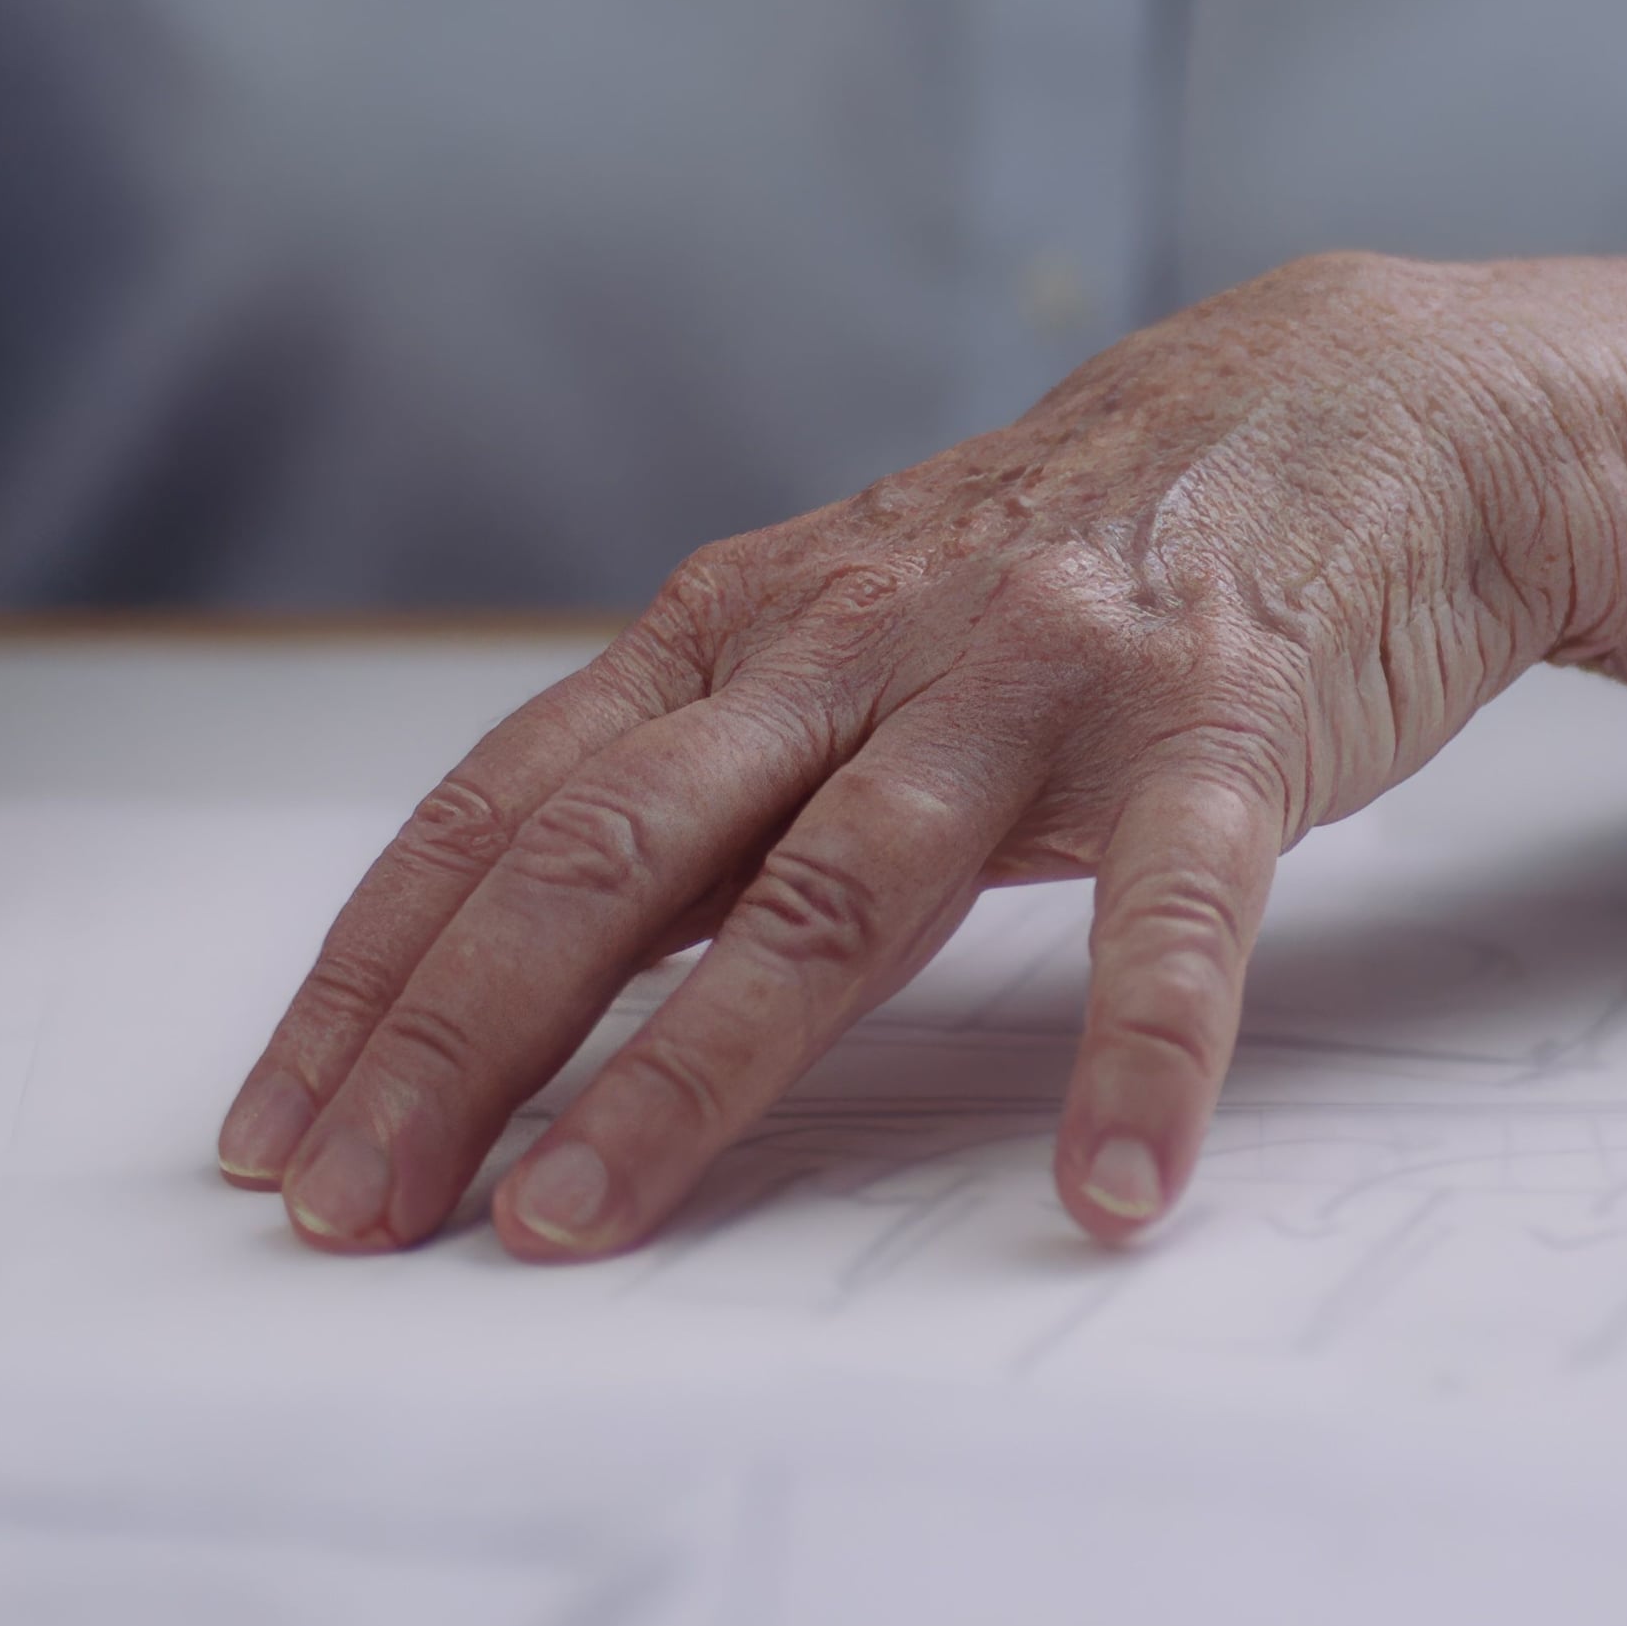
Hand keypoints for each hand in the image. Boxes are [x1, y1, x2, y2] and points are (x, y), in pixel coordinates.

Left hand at [217, 252, 1626, 1256]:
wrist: (1349, 402)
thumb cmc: (1065, 553)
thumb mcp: (849, 630)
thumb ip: (710, 768)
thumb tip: (519, 944)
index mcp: (741, 628)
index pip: (507, 816)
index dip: (377, 978)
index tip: (277, 1132)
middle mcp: (854, 642)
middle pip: (609, 861)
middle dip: (453, 1044)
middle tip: (348, 1210)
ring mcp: (1030, 681)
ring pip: (828, 894)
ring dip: (685, 1074)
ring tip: (572, 1223)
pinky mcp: (1218, 724)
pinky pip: (1173, 910)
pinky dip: (1140, 1053)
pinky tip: (1109, 1186)